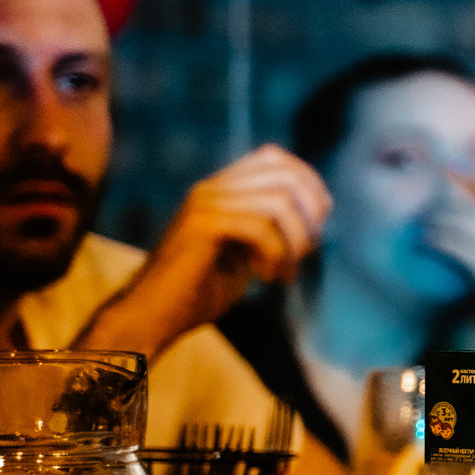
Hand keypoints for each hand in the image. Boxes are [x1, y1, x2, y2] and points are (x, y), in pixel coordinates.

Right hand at [77, 146, 329, 358]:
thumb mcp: (248, 250)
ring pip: (278, 202)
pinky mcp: (201, 224)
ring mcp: (204, 202)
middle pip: (285, 174)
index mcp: (221, 188)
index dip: (309, 186)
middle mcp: (212, 187)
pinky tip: (265, 277)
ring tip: (284, 271)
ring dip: (295, 242)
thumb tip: (319, 205)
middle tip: (304, 252)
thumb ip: (274, 224)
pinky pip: (260, 228)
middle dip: (309, 215)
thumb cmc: (202, 289)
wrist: (155, 317)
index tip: (315, 226)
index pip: (276, 158)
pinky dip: (275, 256)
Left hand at [423, 163, 474, 342]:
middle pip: (466, 198)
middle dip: (440, 196)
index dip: (470, 168)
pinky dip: (434, 241)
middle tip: (424, 199)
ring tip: (422, 220)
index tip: (448, 162)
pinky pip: (450, 245)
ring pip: (453, 220)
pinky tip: (424, 240)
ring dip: (433, 220)